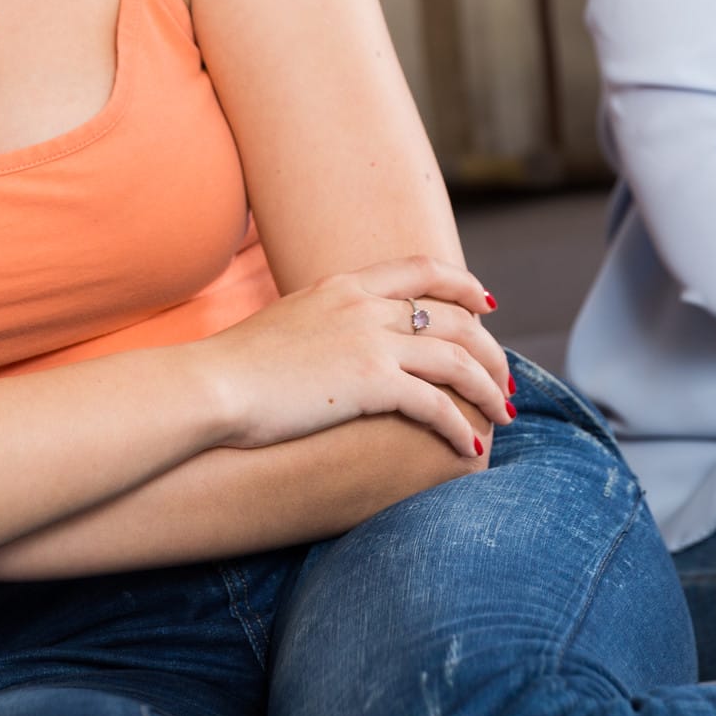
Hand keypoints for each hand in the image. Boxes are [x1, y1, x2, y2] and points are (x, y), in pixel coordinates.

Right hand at [194, 255, 511, 458]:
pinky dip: (459, 425)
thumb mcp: (285, 322)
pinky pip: (436, 403)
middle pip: (455, 315)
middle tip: (505, 377)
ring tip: (503, 414)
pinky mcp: (371, 383)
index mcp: (345, 285)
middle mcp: (366, 305)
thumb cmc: (233, 367)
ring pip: (457, 358)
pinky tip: (469, 447)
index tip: (486, 303)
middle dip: (489, 348)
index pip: (422, 269)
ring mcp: (371, 341)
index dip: (463, 284)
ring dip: (488, 388)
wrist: (210, 385)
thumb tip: (333, 340)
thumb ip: (321, 320)